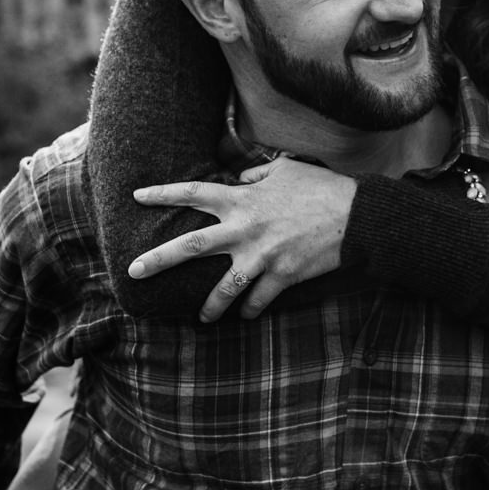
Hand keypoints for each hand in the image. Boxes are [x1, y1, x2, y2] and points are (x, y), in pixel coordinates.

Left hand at [128, 157, 356, 322]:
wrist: (356, 216)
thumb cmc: (320, 188)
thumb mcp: (285, 170)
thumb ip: (256, 174)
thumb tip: (240, 178)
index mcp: (242, 200)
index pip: (193, 193)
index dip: (163, 194)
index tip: (138, 197)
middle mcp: (244, 229)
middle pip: (191, 246)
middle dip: (158, 260)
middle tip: (132, 272)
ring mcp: (262, 256)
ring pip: (224, 287)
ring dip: (210, 306)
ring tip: (201, 319)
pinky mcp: (282, 276)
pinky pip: (259, 299)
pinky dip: (253, 309)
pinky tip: (248, 315)